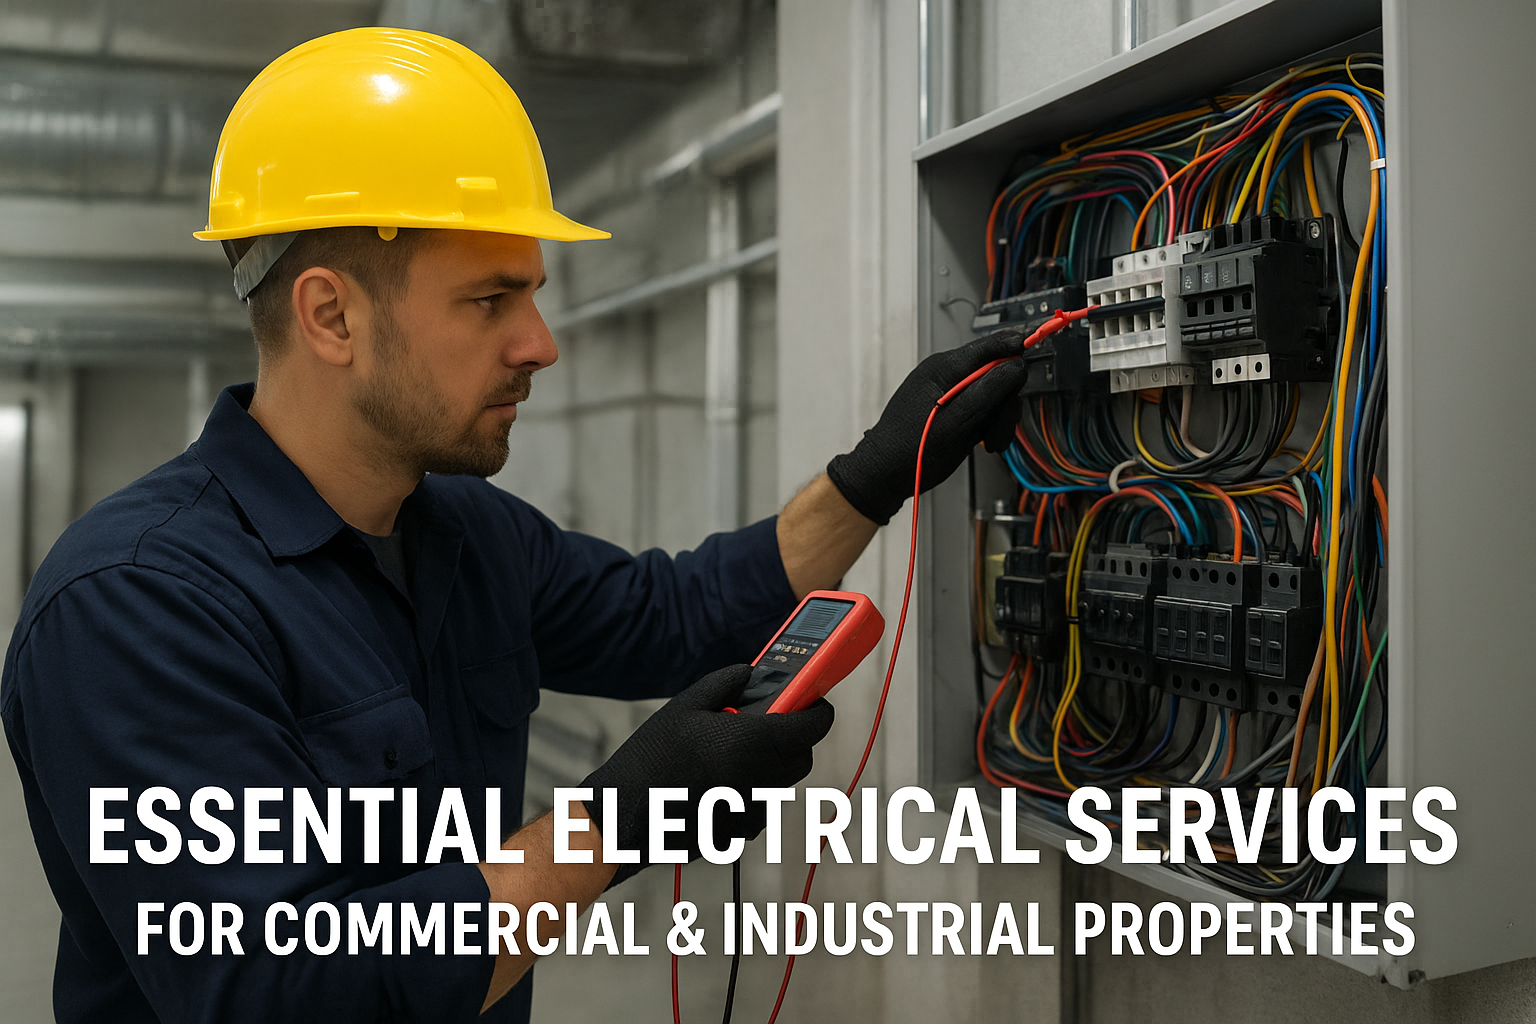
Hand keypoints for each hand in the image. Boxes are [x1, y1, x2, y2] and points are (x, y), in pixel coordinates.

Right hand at [581, 664, 834, 886]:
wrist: (624, 818)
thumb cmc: (651, 758)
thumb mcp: (685, 706)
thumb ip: (726, 682)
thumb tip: (751, 673)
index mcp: (752, 742)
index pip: (814, 725)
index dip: (817, 709)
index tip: (812, 700)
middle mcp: (761, 779)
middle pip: (801, 755)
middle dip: (791, 737)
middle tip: (761, 723)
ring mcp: (752, 810)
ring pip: (780, 781)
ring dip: (767, 763)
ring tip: (724, 753)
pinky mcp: (740, 832)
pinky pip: (759, 804)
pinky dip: (749, 790)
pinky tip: (713, 782)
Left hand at [827, 329, 1027, 524]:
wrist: (885, 475)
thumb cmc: (909, 449)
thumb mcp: (957, 421)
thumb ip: (988, 391)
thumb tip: (1016, 366)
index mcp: (944, 369)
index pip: (988, 346)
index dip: (1016, 345)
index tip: (1040, 341)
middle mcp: (949, 377)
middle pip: (996, 374)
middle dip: (1006, 402)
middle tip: (1001, 430)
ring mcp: (952, 394)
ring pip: (993, 395)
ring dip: (999, 419)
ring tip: (991, 443)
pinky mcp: (955, 411)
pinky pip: (983, 410)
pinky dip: (990, 426)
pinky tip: (985, 442)